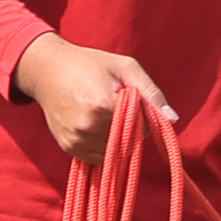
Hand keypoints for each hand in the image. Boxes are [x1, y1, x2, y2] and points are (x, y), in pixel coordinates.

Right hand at [13, 34, 170, 167]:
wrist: (47, 70)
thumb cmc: (91, 64)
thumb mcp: (126, 68)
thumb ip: (152, 93)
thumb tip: (173, 119)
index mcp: (102, 106)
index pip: (141, 127)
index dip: (143, 115)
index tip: (132, 100)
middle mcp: (86, 127)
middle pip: (129, 142)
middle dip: (131, 127)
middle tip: (116, 104)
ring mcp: (75, 140)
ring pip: (115, 152)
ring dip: (117, 138)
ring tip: (104, 112)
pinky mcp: (68, 147)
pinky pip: (98, 156)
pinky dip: (104, 145)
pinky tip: (96, 124)